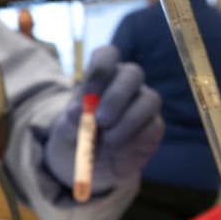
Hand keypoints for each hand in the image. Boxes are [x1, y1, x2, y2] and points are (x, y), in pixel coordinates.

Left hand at [44, 46, 162, 195]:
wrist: (89, 165)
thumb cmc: (76, 138)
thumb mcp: (65, 131)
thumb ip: (70, 120)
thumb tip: (77, 110)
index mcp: (101, 76)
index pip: (107, 55)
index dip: (101, 67)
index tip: (88, 93)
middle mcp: (126, 84)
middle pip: (133, 72)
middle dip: (117, 95)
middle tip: (100, 119)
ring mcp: (143, 103)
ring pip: (150, 98)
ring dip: (129, 119)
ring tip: (108, 139)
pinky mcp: (154, 126)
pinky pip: (154, 126)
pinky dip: (136, 138)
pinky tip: (118, 149)